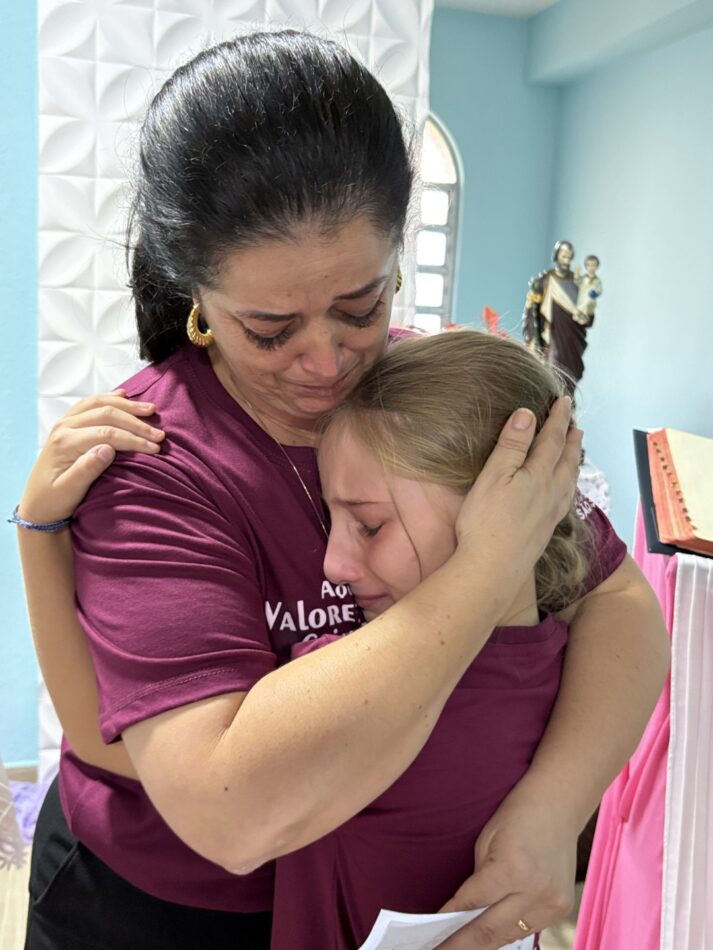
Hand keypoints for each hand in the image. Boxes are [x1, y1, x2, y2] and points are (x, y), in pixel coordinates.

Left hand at [19, 391, 164, 523]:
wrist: (36, 505)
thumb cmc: (53, 501)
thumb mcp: (68, 492)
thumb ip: (86, 470)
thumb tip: (108, 449)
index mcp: (65, 443)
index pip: (106, 433)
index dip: (133, 439)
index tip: (155, 448)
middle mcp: (64, 427)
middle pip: (106, 414)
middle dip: (136, 423)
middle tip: (159, 434)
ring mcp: (65, 423)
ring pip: (99, 403)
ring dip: (127, 406)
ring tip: (150, 410)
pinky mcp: (69, 424)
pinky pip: (90, 403)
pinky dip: (110, 398)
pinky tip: (124, 395)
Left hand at [438, 789, 577, 947]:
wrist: (560, 802)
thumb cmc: (517, 814)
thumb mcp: (487, 841)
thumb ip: (478, 880)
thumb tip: (464, 912)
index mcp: (511, 869)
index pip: (471, 904)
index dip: (448, 921)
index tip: (430, 935)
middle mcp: (534, 891)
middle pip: (490, 930)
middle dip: (461, 945)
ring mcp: (552, 902)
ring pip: (510, 935)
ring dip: (485, 944)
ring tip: (460, 948)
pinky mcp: (562, 907)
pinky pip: (529, 929)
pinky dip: (508, 932)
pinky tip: (490, 937)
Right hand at [455, 397, 581, 583]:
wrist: (493, 569)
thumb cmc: (486, 522)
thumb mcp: (493, 476)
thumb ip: (512, 445)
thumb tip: (528, 415)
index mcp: (539, 475)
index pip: (552, 439)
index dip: (557, 418)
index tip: (564, 401)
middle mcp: (552, 492)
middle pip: (566, 459)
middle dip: (570, 438)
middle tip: (575, 423)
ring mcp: (551, 513)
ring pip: (569, 480)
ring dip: (573, 461)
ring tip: (575, 451)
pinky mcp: (546, 530)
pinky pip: (566, 499)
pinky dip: (569, 485)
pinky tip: (565, 491)